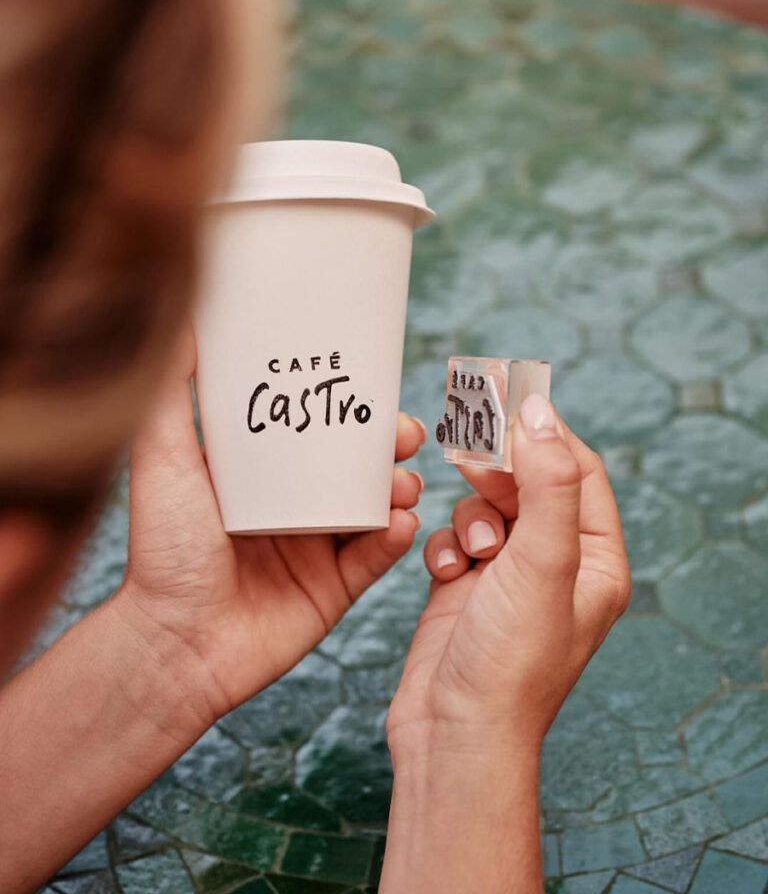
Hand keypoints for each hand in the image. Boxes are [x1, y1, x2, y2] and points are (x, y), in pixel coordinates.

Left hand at [117, 329, 425, 723]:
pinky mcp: (333, 590)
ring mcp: (316, 548)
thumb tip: (185, 320)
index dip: (348, 405)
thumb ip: (173, 391)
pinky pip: (377, 558)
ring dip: (400, 486)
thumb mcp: (161, 456)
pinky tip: (401, 521)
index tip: (373, 382)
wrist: (174, 644)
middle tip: (404, 433)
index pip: (314, 427)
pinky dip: (396, 537)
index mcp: (260, 473)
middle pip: (355, 463)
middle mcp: (292, 505)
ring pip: (375, 506)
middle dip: (388, 443)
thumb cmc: (162, 548)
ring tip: (402, 482)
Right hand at [387, 393, 630, 758]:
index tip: (506, 401)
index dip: (543, 432)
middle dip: (499, 469)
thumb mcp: (541, 561)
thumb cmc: (509, 661)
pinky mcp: (466, 586)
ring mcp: (509, 575)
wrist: (453, 732)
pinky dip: (446, 545)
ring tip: (471, 552)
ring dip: (471, 515)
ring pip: (487, 505)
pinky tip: (446, 573)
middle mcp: (556, 563)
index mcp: (596, 559)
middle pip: (529, 481)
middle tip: (467, 448)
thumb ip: (547, 483)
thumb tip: (540, 412)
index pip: (578, 469)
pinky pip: (455, 536)